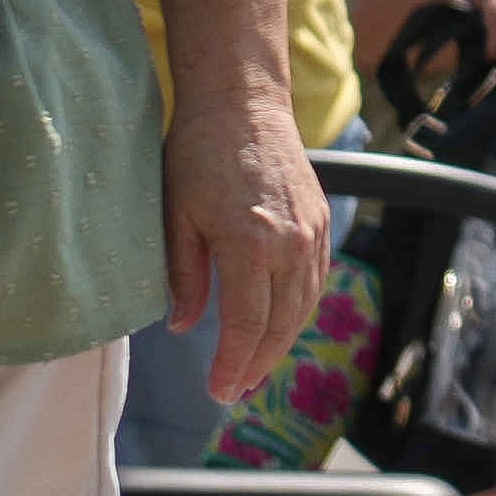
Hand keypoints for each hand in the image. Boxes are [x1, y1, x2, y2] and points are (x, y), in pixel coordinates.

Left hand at [166, 83, 333, 406]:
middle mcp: (289, 243)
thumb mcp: (176, 215)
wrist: (243, 103)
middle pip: (281, 323)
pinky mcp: (319, 222)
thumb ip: (183, 275)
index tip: (219, 391)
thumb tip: (182, 326)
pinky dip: (298, 311)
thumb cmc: (197, 153)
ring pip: (303, 306)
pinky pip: (314, 281)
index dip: (232, 363)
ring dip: (281, 342)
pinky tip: (279, 324)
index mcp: (250, 244)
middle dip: (257, 362)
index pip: (246, 323)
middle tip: (234, 390)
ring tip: (255, 368)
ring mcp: (311, 233)